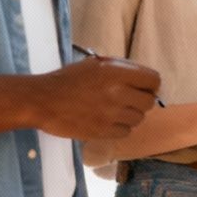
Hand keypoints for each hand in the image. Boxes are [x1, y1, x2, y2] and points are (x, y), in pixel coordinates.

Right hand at [30, 57, 161, 139]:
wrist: (43, 101)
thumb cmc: (67, 79)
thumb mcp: (94, 64)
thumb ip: (120, 69)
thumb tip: (140, 78)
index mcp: (116, 72)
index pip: (154, 80)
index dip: (150, 84)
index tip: (143, 87)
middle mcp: (118, 93)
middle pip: (149, 102)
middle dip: (142, 100)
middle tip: (129, 100)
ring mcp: (112, 114)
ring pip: (139, 118)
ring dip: (131, 115)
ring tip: (116, 111)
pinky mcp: (103, 131)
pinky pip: (126, 132)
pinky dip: (121, 128)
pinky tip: (108, 121)